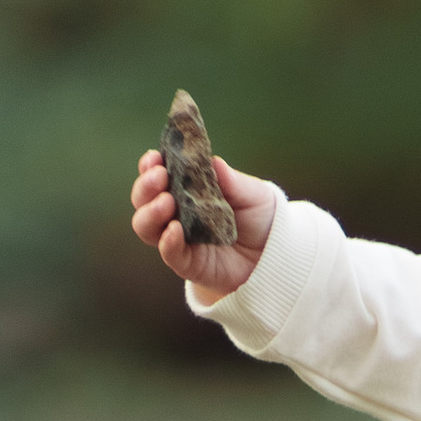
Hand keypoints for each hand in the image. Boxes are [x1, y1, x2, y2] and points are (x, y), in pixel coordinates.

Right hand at [129, 146, 279, 299]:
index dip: (150, 166)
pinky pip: (170, 254)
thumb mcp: (253, 194)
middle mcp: (176, 213)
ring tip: (166, 202)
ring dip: (150, 212)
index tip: (154, 157)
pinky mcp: (188, 263)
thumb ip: (233, 180)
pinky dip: (167, 241)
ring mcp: (179, 239)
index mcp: (186, 189)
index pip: (157, 175)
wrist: (276, 255)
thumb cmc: (260, 219)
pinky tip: (174, 229)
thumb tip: (212, 162)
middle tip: (159, 176)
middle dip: (146, 186)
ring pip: (146, 227)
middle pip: (144, 200)